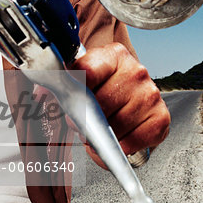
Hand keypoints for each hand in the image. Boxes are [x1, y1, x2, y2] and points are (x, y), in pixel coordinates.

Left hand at [71, 42, 170, 167]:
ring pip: (115, 127)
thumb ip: (60, 83)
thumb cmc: (104, 89)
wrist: (130, 98)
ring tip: (101, 131)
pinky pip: (133, 142)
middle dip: (86, 121)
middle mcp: (137, 71)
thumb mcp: (81, 80)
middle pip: (100, 104)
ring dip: (103, 137)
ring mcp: (151, 95)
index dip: (73, 93)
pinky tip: (118, 139)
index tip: (67, 103)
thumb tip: (41, 91)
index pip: (87, 72)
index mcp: (114, 55)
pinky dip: (120, 148)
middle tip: (82, 124)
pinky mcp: (160, 118)